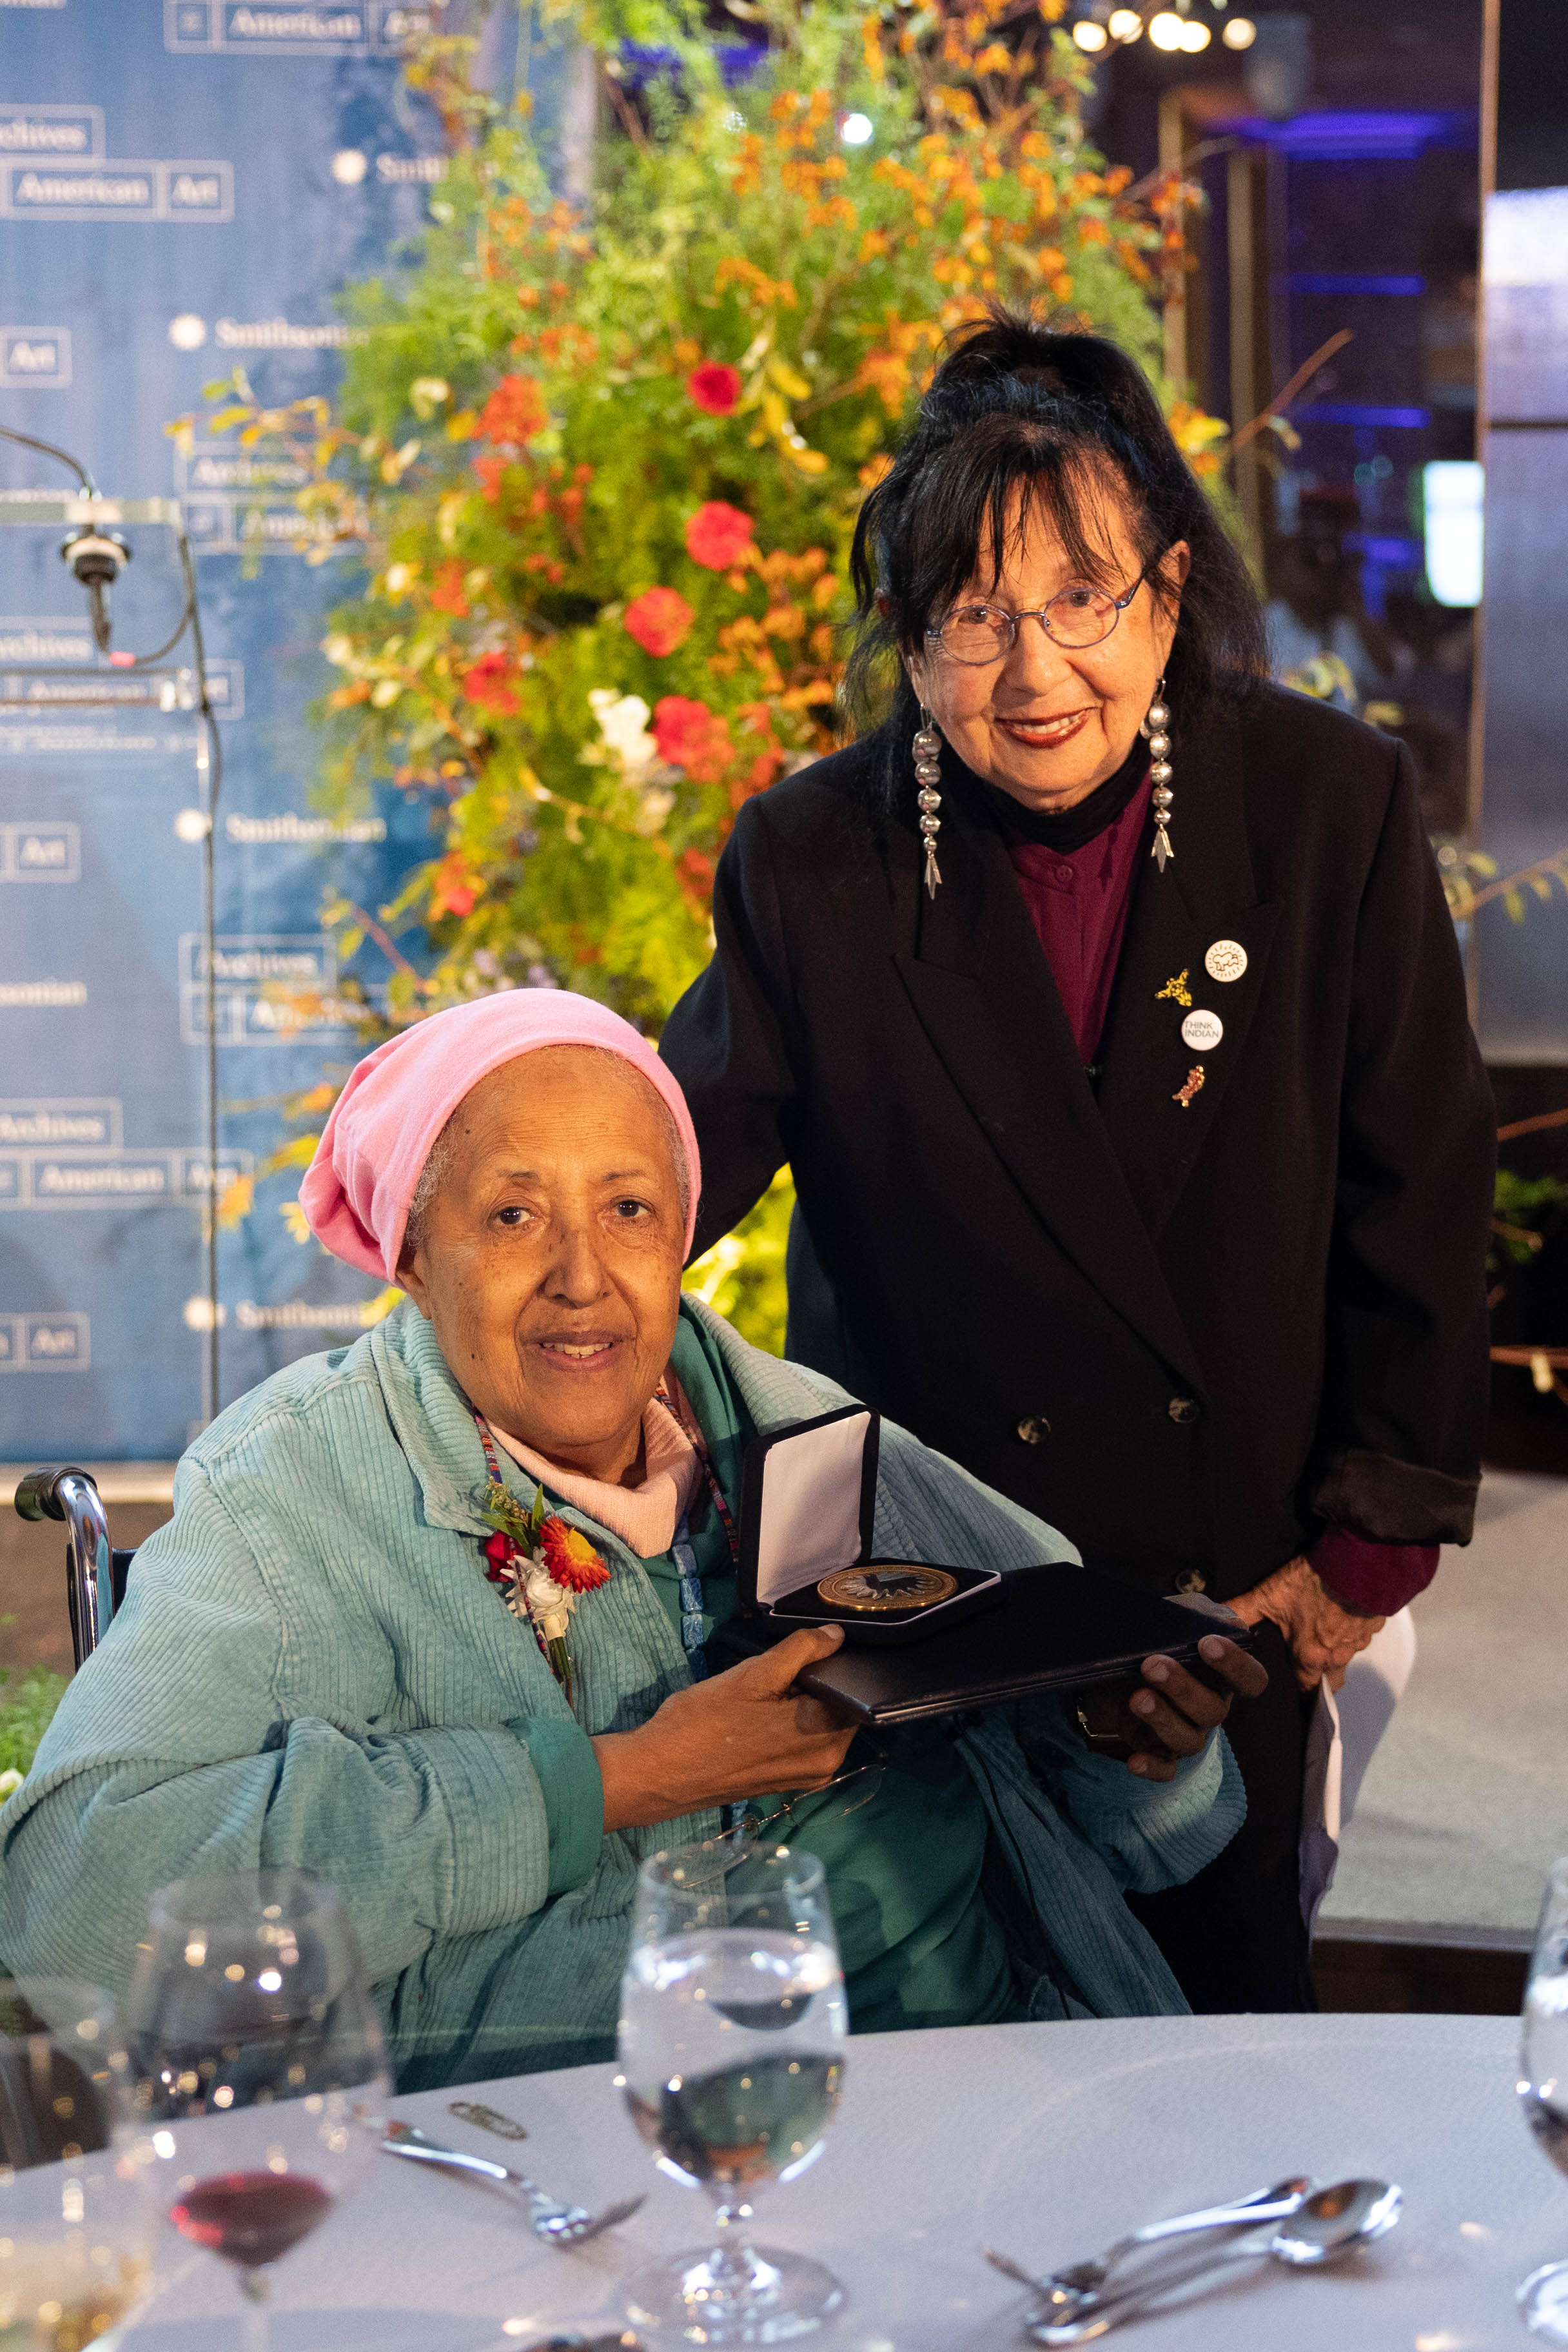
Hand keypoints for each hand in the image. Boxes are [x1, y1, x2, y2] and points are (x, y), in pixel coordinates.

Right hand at [592, 1625, 856, 1831]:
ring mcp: (807, 1778)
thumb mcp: (753, 1676)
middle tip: (783, 1662)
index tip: (812, 1646)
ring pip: (821, 1724)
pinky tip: (763, 1710)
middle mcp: (827, 1764)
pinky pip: (804, 1742)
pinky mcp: (786, 1782)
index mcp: (826, 1739)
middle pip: (839, 1708)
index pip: (854, 1689)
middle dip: (817, 1683)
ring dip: (802, 1702)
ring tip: (770, 1684)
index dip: (837, 1663)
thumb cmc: (704, 1722)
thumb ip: (801, 1652)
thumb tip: (836, 1636)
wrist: (658, 1773)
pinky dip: (792, 1722)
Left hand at [1077, 1635, 1268, 1783]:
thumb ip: (1200, 1615)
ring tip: (1137, 1698)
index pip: (1251, 1679)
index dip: (1236, 1665)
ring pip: (1189, 1741)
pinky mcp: (1157, 1752)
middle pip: (1213, 1710)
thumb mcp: (1174, 1616)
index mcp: (1221, 1675)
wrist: (1108, 1667)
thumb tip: (1227, 1624)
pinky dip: (1151, 1768)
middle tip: (1152, 1665)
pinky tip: (1133, 1761)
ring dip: (1164, 1720)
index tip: (1208, 1644)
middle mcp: (1209, 1708)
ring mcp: (1185, 1733)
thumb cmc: (1153, 1638)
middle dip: (1183, 1688)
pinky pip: (1164, 1771)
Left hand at [1227, 1555, 1385, 1690]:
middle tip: (1307, 1676)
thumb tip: (1216, 1618)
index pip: (1306, 1691)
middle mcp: (1337, 1657)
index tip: (1291, 1699)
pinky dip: (1351, 1633)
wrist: (1359, 1563)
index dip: (1298, 1697)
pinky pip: (1361, 1638)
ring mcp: (1359, 1642)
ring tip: (1321, 1643)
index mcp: (1311, 1657)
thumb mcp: (1271, 1595)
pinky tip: (1342, 1619)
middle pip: (1330, 1683)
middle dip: (1320, 1684)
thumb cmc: (1313, 1582)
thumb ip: (1243, 1611)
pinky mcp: (1374, 1625)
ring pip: (1346, 1659)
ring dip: (1334, 1655)